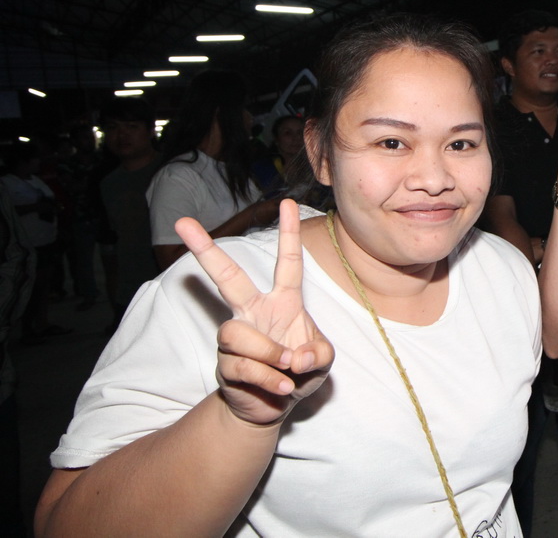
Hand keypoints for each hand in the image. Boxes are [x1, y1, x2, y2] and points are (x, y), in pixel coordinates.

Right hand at [175, 199, 334, 425]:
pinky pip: (242, 367)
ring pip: (237, 334)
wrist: (274, 407)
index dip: (289, 234)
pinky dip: (268, 380)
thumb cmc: (299, 372)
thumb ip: (318, 352)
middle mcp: (254, 313)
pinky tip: (281, 389)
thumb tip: (295, 355)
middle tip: (181, 223)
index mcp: (282, 302)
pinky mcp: (226, 364)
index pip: (287, 263)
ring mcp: (236, 337)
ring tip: (286, 369)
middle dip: (205, 250)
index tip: (288, 203)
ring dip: (268, 354)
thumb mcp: (322, 360)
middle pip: (228, 278)